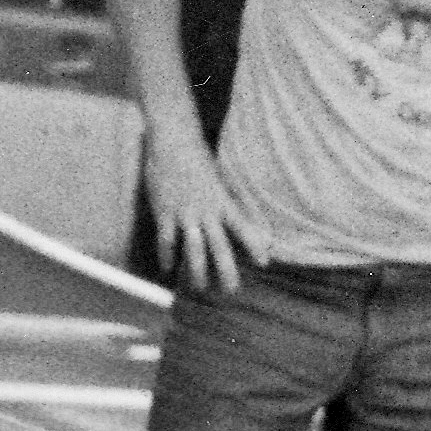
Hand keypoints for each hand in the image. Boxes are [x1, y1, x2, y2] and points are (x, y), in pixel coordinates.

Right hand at [143, 136, 258, 295]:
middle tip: (231, 290)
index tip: (264, 262)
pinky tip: (167, 269)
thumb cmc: (196, 156)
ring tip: (200, 287)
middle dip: (227, 270)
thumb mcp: (216, 177)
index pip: (243, 227)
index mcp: (222, 200)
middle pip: (220, 247)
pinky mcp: (165, 212)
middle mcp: (207, 211)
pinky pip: (167, 241)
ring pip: (194, 249)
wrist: (173, 140)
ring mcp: (186, 213)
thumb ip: (223, 197)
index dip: (253, 244)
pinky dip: (167, 256)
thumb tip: (232, 212)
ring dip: (197, 271)